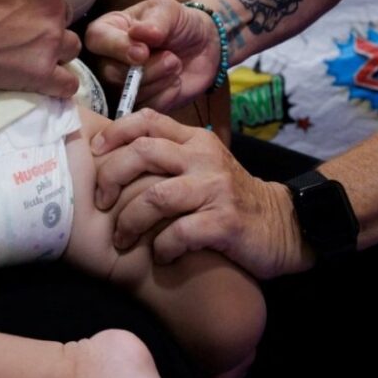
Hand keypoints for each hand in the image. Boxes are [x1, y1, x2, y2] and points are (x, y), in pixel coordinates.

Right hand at [0, 0, 80, 97]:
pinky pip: (66, 84)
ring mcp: (50, 42)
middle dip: (47, 18)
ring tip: (34, 52)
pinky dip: (60, 83)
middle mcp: (53, 7)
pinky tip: (47, 81)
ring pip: (71, 46)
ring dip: (57, 48)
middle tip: (21, 25)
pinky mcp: (41, 73)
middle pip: (62, 12)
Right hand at [85, 0, 222, 110]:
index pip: (97, 40)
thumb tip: (138, 32)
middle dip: (146, 69)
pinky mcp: (136, 105)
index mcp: (106, 31)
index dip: (118, 48)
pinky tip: (175, 82)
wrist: (203, 47)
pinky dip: (165, 95)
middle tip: (172, 59)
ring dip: (159, 81)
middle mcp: (106, 60)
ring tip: (176, 65)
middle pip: (110, 74)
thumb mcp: (169, 10)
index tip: (143, 51)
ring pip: (128, 94)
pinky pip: (145, 108)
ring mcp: (119, 86)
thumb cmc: (179, 24)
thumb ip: (155, 20)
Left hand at [91, 108, 312, 278]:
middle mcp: (204, 159)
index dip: (114, 134)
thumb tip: (113, 156)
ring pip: (155, 197)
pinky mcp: (226, 222)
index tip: (94, 155)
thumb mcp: (202, 167)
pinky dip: (162, 248)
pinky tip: (161, 256)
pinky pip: (179, 233)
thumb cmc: (229, 198)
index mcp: (195, 141)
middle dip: (111, 178)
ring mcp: (216, 189)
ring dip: (130, 222)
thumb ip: (169, 158)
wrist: (283, 226)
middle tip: (102, 204)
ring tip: (123, 240)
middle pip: (142, 153)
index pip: (147, 120)